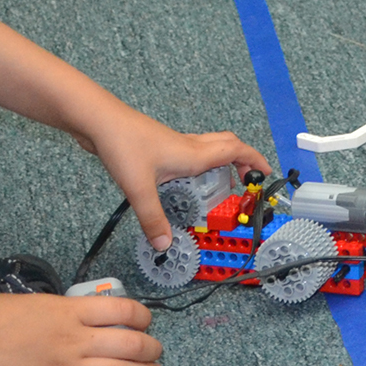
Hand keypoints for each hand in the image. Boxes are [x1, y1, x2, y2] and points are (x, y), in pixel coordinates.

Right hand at [0, 291, 162, 365]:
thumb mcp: (36, 301)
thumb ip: (63, 310)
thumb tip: (81, 313)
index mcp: (71, 312)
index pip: (125, 311)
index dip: (144, 317)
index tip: (147, 322)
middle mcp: (75, 341)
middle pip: (130, 344)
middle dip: (152, 349)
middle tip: (157, 353)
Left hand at [74, 107, 268, 249]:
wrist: (99, 120)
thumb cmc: (122, 144)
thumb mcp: (139, 188)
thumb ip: (153, 219)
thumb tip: (165, 244)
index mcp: (193, 154)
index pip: (236, 151)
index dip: (255, 160)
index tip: (266, 172)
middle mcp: (188, 146)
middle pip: (227, 145)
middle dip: (242, 161)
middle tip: (243, 181)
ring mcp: (173, 144)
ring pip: (208, 148)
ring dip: (219, 163)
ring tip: (215, 188)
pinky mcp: (159, 145)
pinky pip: (189, 153)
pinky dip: (197, 165)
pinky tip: (181, 183)